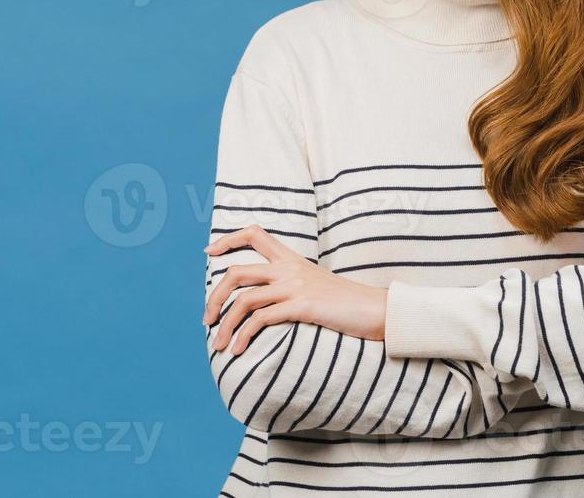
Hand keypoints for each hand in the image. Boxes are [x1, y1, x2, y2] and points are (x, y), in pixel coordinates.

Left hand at [202, 225, 387, 353]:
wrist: (377, 309)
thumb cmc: (346, 303)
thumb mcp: (315, 284)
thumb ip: (291, 284)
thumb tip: (267, 300)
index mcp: (291, 258)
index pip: (254, 234)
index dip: (228, 240)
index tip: (209, 253)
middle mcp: (289, 268)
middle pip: (237, 272)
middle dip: (214, 296)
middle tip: (206, 319)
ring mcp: (295, 286)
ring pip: (244, 299)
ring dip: (226, 324)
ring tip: (219, 344)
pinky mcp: (303, 306)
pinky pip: (262, 319)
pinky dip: (244, 335)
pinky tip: (239, 350)